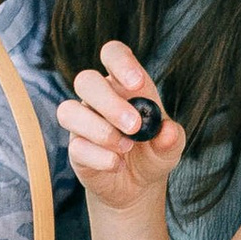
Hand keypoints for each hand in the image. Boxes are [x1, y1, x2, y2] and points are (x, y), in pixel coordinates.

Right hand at [62, 40, 186, 216]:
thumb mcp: (170, 146)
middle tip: (134, 126)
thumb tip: (167, 131)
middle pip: (86, 80)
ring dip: (100, 130)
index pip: (113, 54)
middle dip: (109, 102)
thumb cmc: (153, 152)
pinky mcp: (75, 148)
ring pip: (69, 111)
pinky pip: (77, 146)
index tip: (137, 83)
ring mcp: (83, 122)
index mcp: (123, 83)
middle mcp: (98, 97)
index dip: (121, 62)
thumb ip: (171, 137)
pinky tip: (118, 165)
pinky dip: (100, 157)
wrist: (138, 185)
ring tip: (126, 147)